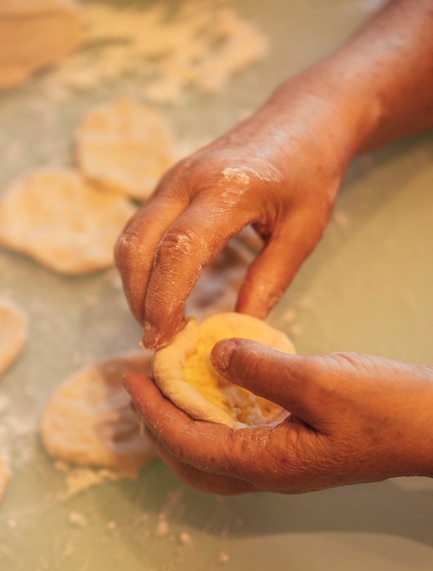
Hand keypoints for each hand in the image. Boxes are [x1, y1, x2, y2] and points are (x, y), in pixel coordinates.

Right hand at [115, 73, 356, 349]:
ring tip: (156, 322)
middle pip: (138, 244)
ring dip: (134, 284)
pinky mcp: (169, 182)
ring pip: (131, 237)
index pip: (177, 250)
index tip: (164, 339)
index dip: (163, 299)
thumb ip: (270, 281)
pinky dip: (140, 264)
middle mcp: (188, 179)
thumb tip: (240, 330)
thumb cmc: (310, 176)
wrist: (302, 120)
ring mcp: (173, 177)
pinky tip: (159, 289)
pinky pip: (140, 227)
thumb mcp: (303, 232)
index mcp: (228, 190)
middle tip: (156, 340)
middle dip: (139, 299)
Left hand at [123, 341, 432, 493]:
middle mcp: (270, 469)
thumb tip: (215, 356)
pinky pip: (239, 437)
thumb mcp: (319, 381)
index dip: (154, 413)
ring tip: (172, 386)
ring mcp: (284, 461)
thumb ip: (262, 369)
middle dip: (161, 426)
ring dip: (185, 423)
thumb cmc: (386, 409)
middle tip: (145, 387)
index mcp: (269, 461)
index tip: (132, 379)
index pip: (190, 444)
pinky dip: (216, 416)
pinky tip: (220, 387)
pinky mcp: (296, 446)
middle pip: (194, 462)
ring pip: (214, 454)